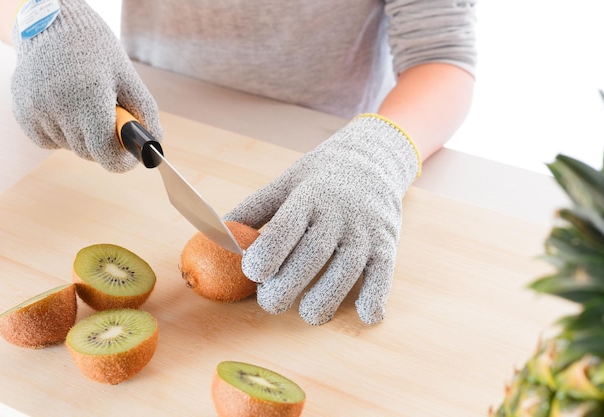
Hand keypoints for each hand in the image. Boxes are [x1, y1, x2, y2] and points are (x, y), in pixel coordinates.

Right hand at [10, 0, 160, 171]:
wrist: (54, 29)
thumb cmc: (97, 53)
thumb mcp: (127, 77)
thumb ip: (144, 112)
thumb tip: (154, 145)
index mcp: (89, 96)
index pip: (104, 151)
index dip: (121, 161)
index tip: (130, 158)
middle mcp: (58, 105)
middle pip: (88, 153)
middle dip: (104, 146)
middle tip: (111, 125)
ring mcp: (36, 110)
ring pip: (69, 147)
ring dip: (82, 138)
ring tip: (85, 108)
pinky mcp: (23, 112)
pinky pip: (48, 142)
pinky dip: (60, 134)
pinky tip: (65, 109)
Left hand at [224, 114, 420, 324]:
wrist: (373, 159)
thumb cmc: (320, 178)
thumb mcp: (287, 182)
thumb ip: (254, 208)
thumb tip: (216, 234)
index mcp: (309, 196)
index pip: (286, 228)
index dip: (267, 254)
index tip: (252, 272)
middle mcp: (339, 213)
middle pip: (312, 255)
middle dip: (288, 286)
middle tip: (270, 303)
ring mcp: (366, 230)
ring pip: (347, 270)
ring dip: (326, 299)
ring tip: (308, 314)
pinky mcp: (387, 244)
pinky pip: (384, 274)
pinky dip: (376, 297)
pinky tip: (364, 315)